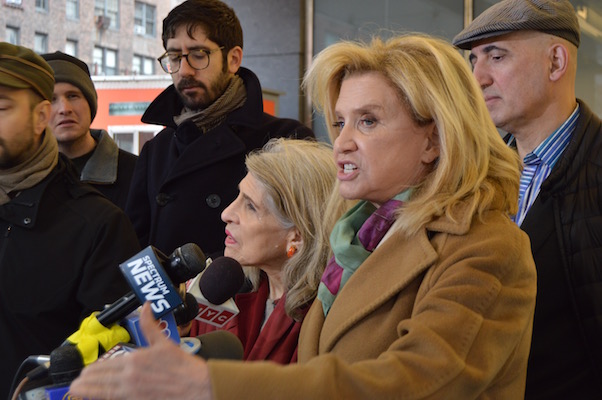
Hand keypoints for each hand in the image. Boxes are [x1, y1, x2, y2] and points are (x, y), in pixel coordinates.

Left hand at [69, 302, 213, 399]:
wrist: (198, 387)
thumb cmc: (184, 367)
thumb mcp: (164, 342)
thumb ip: (150, 325)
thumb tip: (146, 306)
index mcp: (134, 360)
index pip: (104, 365)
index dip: (92, 370)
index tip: (86, 372)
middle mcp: (128, 377)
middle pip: (98, 379)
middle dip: (85, 381)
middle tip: (78, 382)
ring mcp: (130, 393)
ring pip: (100, 392)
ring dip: (86, 391)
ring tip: (77, 390)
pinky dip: (100, 398)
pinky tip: (96, 398)